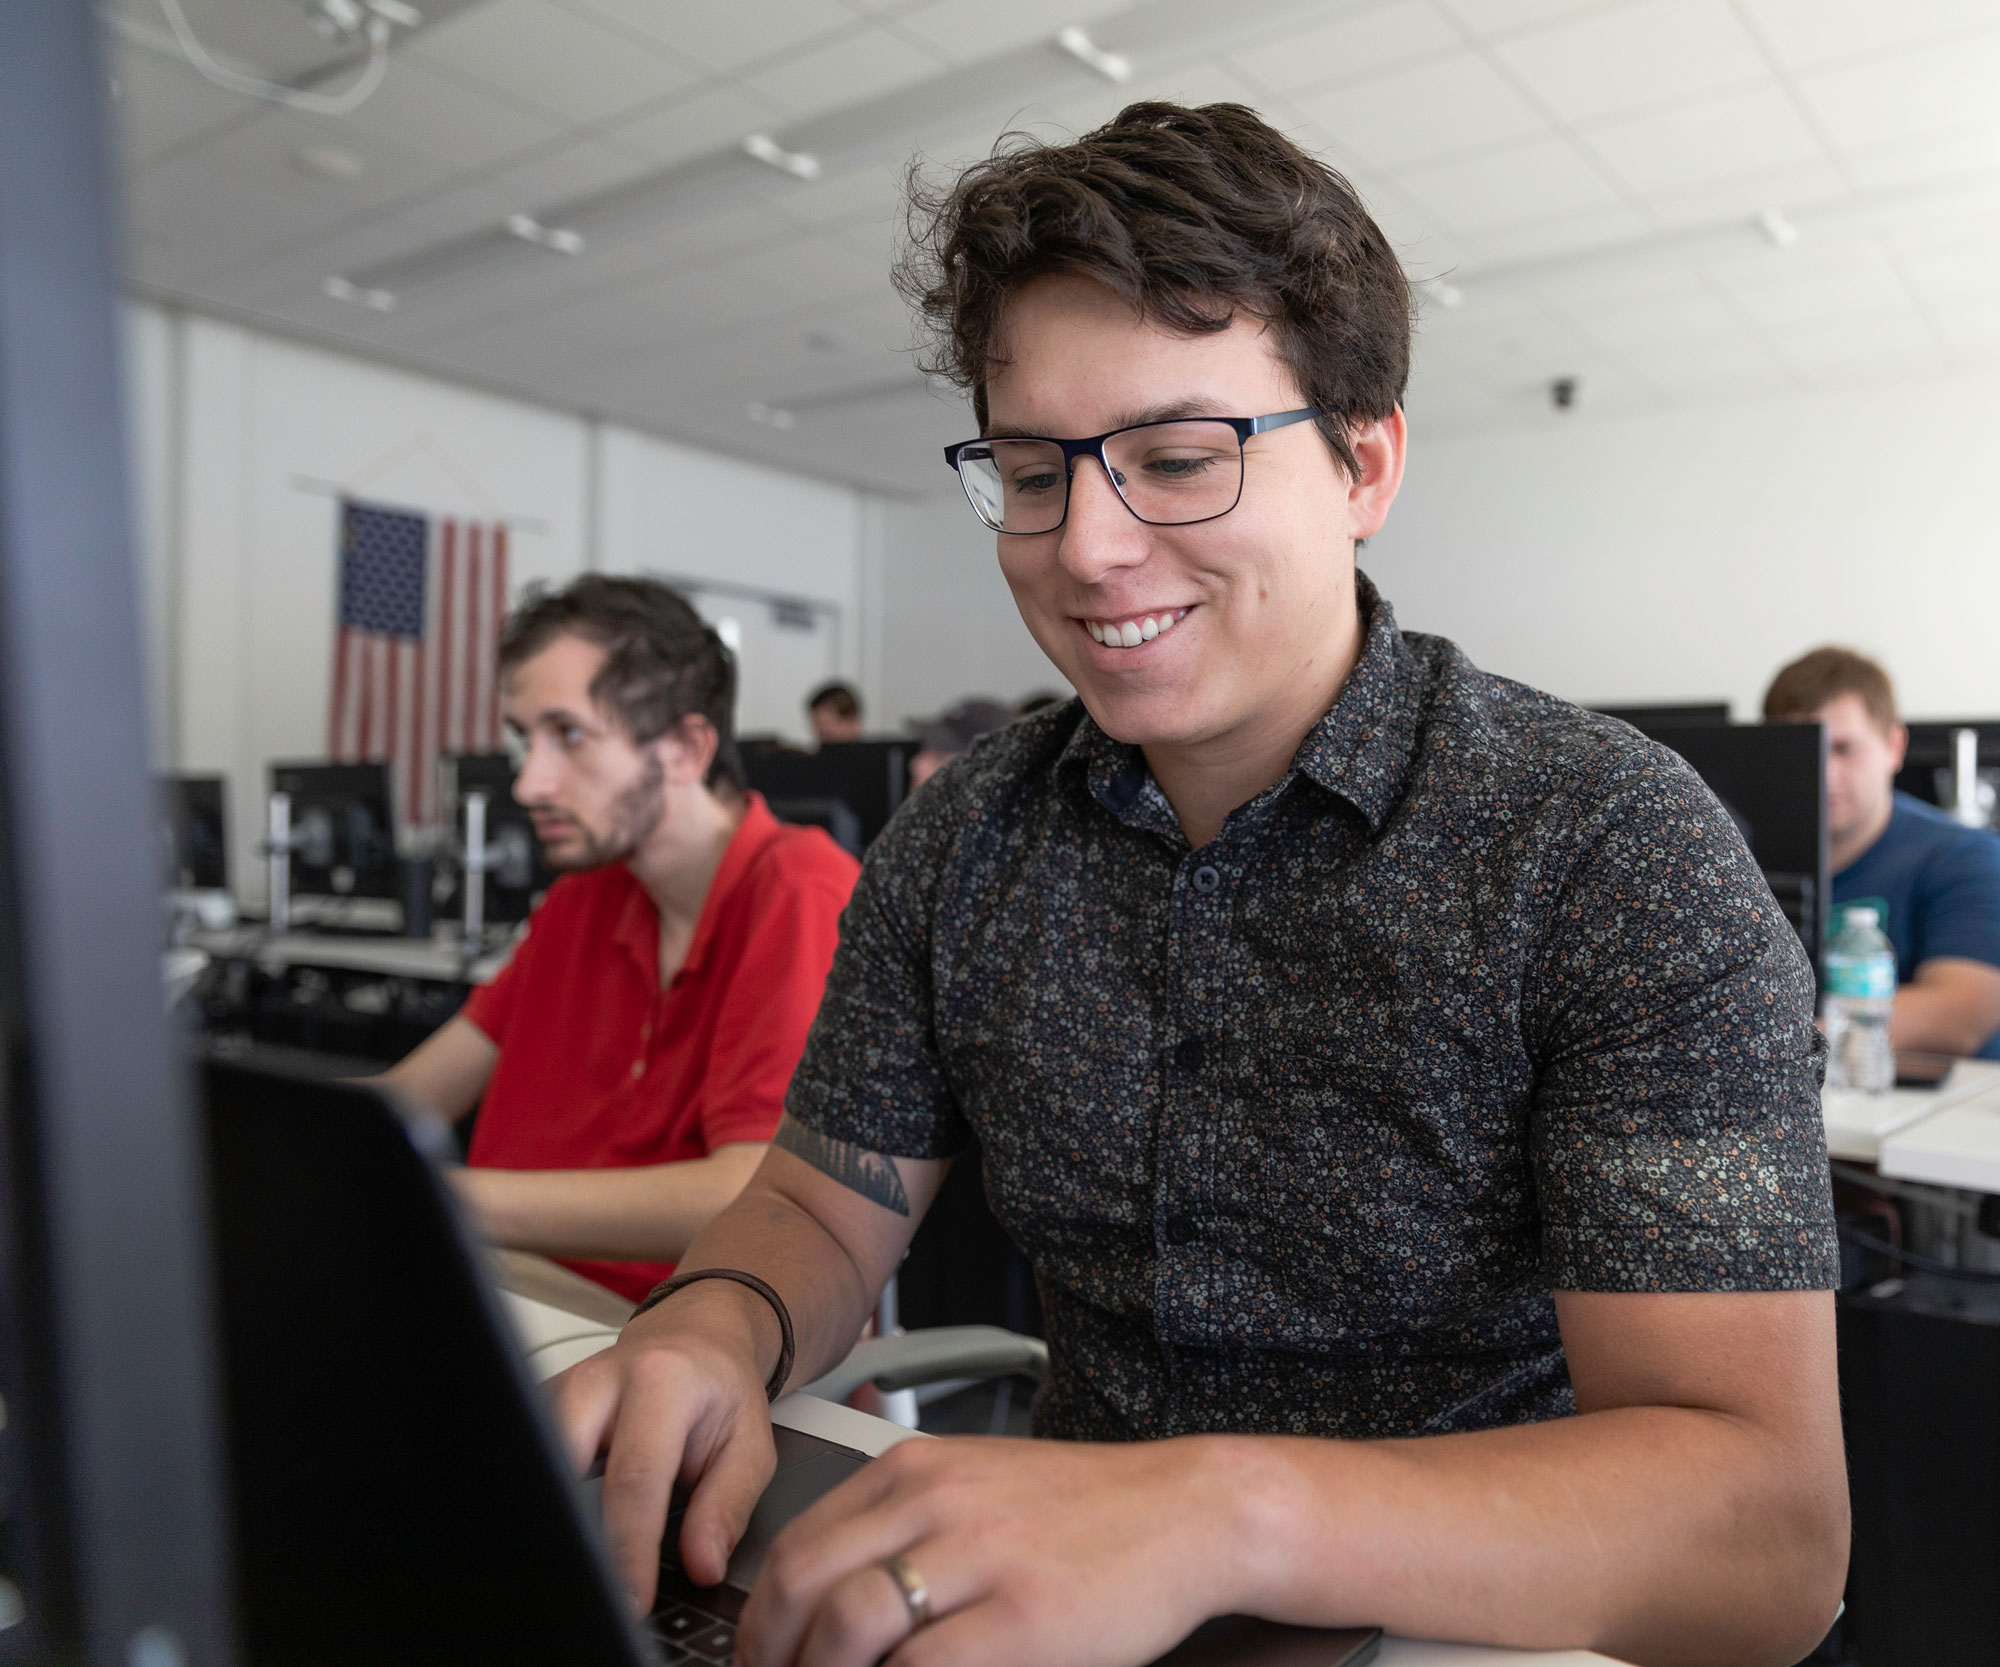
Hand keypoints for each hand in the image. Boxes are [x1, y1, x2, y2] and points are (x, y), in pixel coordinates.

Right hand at [549, 1281, 781, 1609]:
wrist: (696, 1336)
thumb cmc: (721, 1388)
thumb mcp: (749, 1444)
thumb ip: (727, 1506)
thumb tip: (703, 1564)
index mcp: (663, 1380)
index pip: (635, 1479)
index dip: (628, 1549)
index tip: (630, 1598)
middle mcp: (603, 1378)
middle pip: (563, 1465)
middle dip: (572, 1532)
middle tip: (595, 1585)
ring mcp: (565, 1386)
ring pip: (538, 1459)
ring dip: (555, 1513)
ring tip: (583, 1553)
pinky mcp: (542, 1403)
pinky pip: (532, 1453)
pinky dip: (545, 1494)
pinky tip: (565, 1522)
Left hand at [737, 1434, 1241, 1666]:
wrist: (1187, 1509)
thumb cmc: (1084, 1512)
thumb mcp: (976, 1486)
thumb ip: (903, 1523)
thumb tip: (823, 1598)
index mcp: (916, 1469)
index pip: (796, 1545)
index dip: (762, 1621)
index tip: (761, 1661)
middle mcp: (935, 1499)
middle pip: (802, 1583)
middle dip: (772, 1655)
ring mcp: (978, 1556)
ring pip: (847, 1626)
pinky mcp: (1022, 1617)